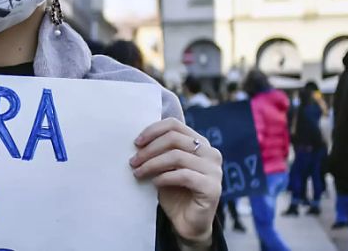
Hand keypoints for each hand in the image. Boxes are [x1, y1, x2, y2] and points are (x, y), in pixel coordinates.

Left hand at [130, 118, 222, 245]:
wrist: (186, 223)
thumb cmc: (174, 191)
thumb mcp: (165, 166)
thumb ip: (160, 150)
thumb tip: (138, 138)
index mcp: (200, 143)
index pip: (174, 125)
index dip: (152, 130)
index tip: (136, 142)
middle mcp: (211, 153)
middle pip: (174, 139)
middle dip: (149, 149)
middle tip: (133, 161)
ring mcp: (214, 170)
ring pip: (177, 156)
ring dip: (152, 164)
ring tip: (138, 172)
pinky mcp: (212, 188)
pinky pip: (184, 175)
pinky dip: (164, 177)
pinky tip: (155, 183)